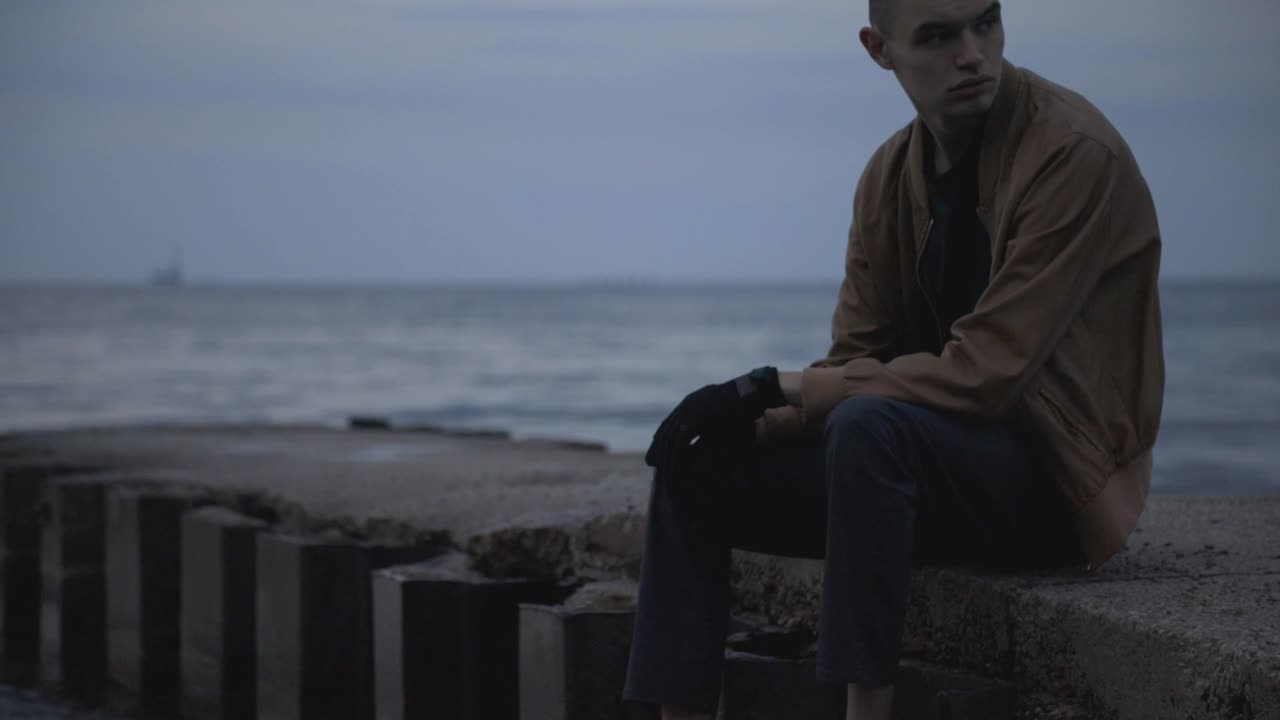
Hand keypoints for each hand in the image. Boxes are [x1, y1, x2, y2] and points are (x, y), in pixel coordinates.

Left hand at [644, 367, 785, 468]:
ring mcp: (690, 411)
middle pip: (666, 430)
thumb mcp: (725, 415)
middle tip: (649, 462)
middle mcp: (687, 404)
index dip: (663, 437)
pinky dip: (675, 459)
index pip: (672, 421)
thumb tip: (710, 438)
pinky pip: (680, 444)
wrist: (754, 392)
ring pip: (670, 439)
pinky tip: (673, 472)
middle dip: (657, 447)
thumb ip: (714, 423)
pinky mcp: (695, 420)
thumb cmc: (746, 404)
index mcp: (693, 400)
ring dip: (665, 458)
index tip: (658, 450)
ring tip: (662, 473)